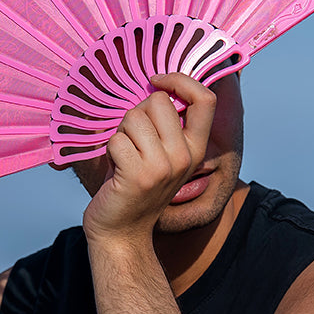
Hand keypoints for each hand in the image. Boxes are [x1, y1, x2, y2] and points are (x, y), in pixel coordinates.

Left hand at [81, 73, 216, 248]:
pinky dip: (109, 151)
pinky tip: (115, 171)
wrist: (122, 233)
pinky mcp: (138, 175)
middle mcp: (185, 156)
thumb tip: (156, 84)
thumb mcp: (162, 154)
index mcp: (196, 148)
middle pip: (159, 101)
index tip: (156, 81)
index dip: (180, 80)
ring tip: (124, 157)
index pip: (205, 99)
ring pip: (134, 117)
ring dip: (121, 133)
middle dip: (137, 113)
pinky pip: (116, 139)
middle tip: (132, 141)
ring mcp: (163, 166)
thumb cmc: (134, 185)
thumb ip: (165, 124)